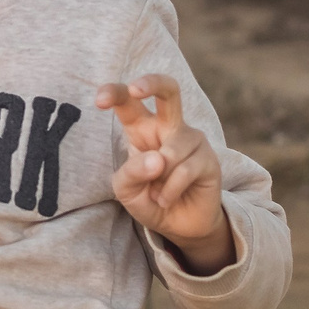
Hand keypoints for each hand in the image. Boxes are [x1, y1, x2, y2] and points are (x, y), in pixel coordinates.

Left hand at [101, 74, 235, 273]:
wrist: (179, 225)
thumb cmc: (149, 199)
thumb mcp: (126, 189)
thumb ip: (131, 173)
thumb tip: (157, 159)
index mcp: (143, 128)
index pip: (129, 101)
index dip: (115, 93)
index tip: (99, 100)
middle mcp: (169, 127)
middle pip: (169, 90)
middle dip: (152, 83)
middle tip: (135, 89)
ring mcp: (192, 140)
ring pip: (171, 150)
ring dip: (158, 179)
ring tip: (157, 194)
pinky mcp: (209, 159)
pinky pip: (184, 170)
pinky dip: (170, 191)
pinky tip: (167, 199)